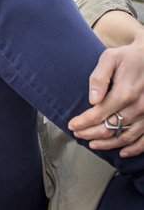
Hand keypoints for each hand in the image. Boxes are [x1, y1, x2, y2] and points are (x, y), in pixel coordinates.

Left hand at [69, 35, 143, 156]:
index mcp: (125, 92)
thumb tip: (92, 99)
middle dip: (90, 133)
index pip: (98, 114)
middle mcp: (138, 106)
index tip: (72, 125)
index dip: (83, 122)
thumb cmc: (128, 57)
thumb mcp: (110, 58)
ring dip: (107, 144)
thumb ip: (99, 78)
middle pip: (110, 128)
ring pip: (125, 137)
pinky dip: (134, 149)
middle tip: (77, 134)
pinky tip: (122, 152)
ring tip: (93, 143)